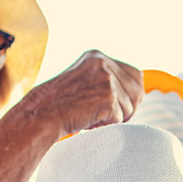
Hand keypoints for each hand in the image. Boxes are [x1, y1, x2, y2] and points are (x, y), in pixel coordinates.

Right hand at [16, 50, 147, 136]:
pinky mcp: (108, 97)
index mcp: (97, 57)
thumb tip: (141, 85)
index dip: (130, 94)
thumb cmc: (59, 103)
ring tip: (90, 114)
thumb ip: (107, 78)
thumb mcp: (84, 80)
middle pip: (138, 91)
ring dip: (114, 117)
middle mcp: (104, 64)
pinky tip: (88, 119)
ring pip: (130, 107)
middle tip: (103, 113)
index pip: (136, 74)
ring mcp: (106, 79)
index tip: (114, 103)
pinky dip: (106, 124)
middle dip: (126, 107)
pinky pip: (120, 119)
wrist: (41, 114)